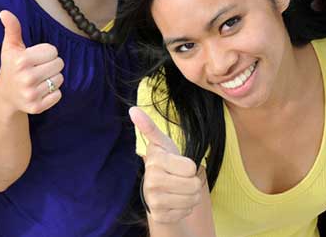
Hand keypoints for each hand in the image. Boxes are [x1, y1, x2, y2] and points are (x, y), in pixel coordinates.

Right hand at [0, 11, 62, 114]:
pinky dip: (53, 92)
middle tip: (38, 68)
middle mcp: (26, 78)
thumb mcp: (10, 47)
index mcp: (21, 61)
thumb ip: (12, 28)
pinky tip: (40, 90)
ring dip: (52, 77)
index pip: (53, 50)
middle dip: (51, 64)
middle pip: (59, 64)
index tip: (35, 57)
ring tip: (39, 79)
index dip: (46, 52)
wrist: (5, 95)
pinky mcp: (37, 107)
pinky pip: (59, 94)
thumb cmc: (11, 66)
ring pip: (60, 79)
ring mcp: (31, 94)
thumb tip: (5, 12)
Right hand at [130, 106, 203, 223]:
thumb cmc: (164, 162)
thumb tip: (132, 109)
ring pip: (192, 200)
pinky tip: (175, 201)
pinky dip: (185, 208)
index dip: (190, 166)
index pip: (191, 168)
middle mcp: (152, 182)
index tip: (178, 164)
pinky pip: (185, 212)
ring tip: (179, 189)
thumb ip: (149, 126)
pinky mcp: (160, 216)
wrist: (156, 189)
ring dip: (190, 196)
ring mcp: (155, 201)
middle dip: (192, 182)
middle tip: (181, 178)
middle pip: (193, 186)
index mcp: (155, 162)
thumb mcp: (161, 143)